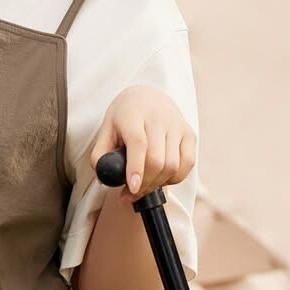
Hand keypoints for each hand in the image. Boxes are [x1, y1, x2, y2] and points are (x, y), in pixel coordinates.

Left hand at [89, 85, 195, 204]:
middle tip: (130, 194)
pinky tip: (161, 178)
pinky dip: (175, 178)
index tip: (132, 188)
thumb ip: (100, 154)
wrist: (147, 95)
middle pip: (157, 160)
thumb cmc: (124, 116)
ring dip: (158, 183)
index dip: (136, 168)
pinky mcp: (189, 133)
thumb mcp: (106, 129)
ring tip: (144, 186)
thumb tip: (105, 179)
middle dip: (144, 184)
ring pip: (172, 165)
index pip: (138, 143)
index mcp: (133, 115)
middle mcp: (159, 118)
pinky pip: (187, 164)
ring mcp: (176, 125)